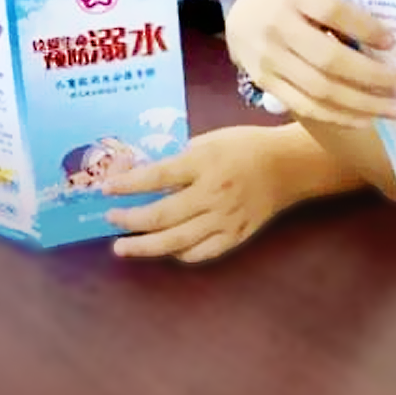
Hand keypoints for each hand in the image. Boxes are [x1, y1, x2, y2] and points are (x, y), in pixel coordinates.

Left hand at [103, 127, 303, 261]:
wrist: (289, 167)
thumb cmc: (245, 147)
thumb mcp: (209, 141)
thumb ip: (179, 160)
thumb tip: (145, 178)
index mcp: (204, 163)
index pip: (156, 177)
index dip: (127, 185)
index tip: (106, 189)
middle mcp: (212, 194)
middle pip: (161, 215)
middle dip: (130, 219)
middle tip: (111, 219)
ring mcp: (224, 219)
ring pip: (176, 241)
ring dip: (145, 246)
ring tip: (123, 247)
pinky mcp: (235, 236)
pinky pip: (200, 253)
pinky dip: (178, 254)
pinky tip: (164, 249)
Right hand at [224, 0, 395, 127]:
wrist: (240, 17)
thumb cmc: (289, 2)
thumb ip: (341, 10)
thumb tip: (386, 41)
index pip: (332, 11)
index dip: (364, 28)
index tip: (392, 42)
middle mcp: (278, 29)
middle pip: (328, 59)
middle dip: (372, 77)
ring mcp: (270, 61)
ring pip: (320, 90)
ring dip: (362, 104)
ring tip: (394, 110)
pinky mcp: (267, 85)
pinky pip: (306, 107)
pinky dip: (339, 116)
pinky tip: (365, 118)